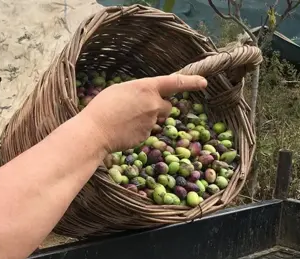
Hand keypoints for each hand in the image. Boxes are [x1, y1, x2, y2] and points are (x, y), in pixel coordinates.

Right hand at [79, 74, 207, 152]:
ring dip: (147, 119)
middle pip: (167, 105)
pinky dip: (138, 130)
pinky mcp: (146, 136)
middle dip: (158, 107)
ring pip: (156, 119)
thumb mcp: (121, 90)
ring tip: (125, 119)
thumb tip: (146, 97)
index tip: (203, 82)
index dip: (191, 82)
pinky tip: (123, 130)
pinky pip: (147, 131)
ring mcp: (151, 122)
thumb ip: (139, 91)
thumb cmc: (103, 107)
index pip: (175, 82)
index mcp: (147, 87)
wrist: (95, 132)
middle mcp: (154, 104)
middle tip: (138, 109)